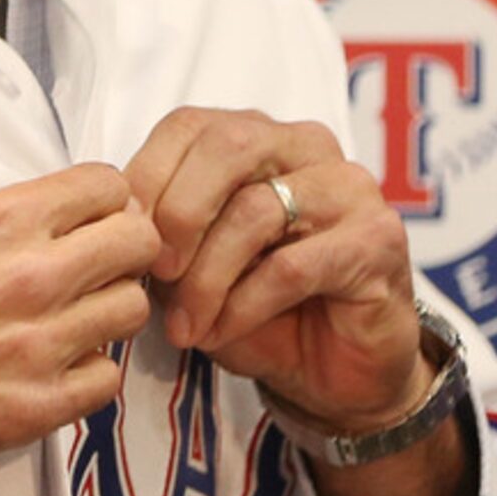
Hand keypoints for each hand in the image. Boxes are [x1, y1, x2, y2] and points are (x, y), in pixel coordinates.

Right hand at [0, 164, 158, 495]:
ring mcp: (37, 345)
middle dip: (126, 252)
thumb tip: (58, 220)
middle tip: (98, 271)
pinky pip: (106, 379)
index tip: (97, 220)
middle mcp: (28, 277)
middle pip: (140, 244)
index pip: (108, 185)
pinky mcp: (35, 407)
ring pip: (131, 311)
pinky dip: (86, 373)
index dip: (109, 202)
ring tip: (71, 324)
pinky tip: (53, 369)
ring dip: (106, 314)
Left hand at [122, 108, 424, 431]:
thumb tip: (120, 220)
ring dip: (206, 277)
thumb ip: (162, 228)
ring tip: (184, 324)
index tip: (121, 238)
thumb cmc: (254, 305)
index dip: (145, 178)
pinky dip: (242, 306)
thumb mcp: (192, 261)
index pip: (188, 125)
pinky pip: (291, 267)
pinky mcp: (377, 240)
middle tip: (155, 274)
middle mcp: (307, 146)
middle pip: (227, 146)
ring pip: (256, 210)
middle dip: (178, 214)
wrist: (332, 370)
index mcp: (257, 136)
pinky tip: (219, 332)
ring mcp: (349, 188)